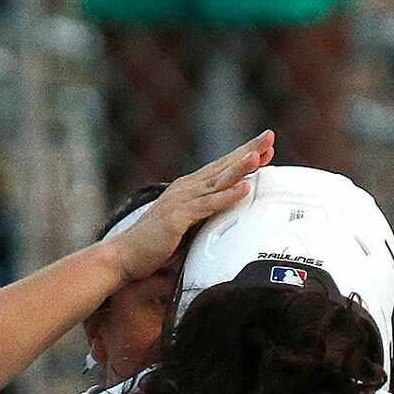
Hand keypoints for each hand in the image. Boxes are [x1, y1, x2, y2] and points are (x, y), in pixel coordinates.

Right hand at [107, 132, 274, 278]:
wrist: (124, 257)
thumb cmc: (153, 247)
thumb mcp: (184, 229)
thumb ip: (201, 220)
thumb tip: (223, 223)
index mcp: (188, 189)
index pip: (220, 169)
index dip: (243, 158)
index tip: (266, 149)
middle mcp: (186, 189)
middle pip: (223, 166)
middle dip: (247, 151)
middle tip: (269, 136)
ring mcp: (181, 200)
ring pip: (218, 180)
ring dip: (241, 167)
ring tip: (260, 154)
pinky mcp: (178, 216)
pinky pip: (208, 205)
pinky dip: (227, 195)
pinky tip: (244, 187)